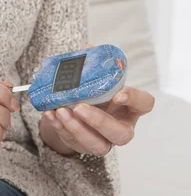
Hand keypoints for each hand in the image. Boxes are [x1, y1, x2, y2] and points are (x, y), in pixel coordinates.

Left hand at [39, 45, 155, 156]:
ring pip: (96, 144)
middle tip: (79, 107)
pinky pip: (73, 141)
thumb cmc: (92, 90)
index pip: (144, 103)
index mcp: (130, 106)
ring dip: (76, 128)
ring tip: (60, 110)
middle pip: (120, 134)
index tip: (118, 94)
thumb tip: (88, 49)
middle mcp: (120, 127)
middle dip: (99, 121)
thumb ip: (94, 64)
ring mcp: (102, 140)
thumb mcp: (96, 77)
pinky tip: (50, 114)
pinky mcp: (82, 146)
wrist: (74, 108)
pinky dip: (60, 127)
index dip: (134, 99)